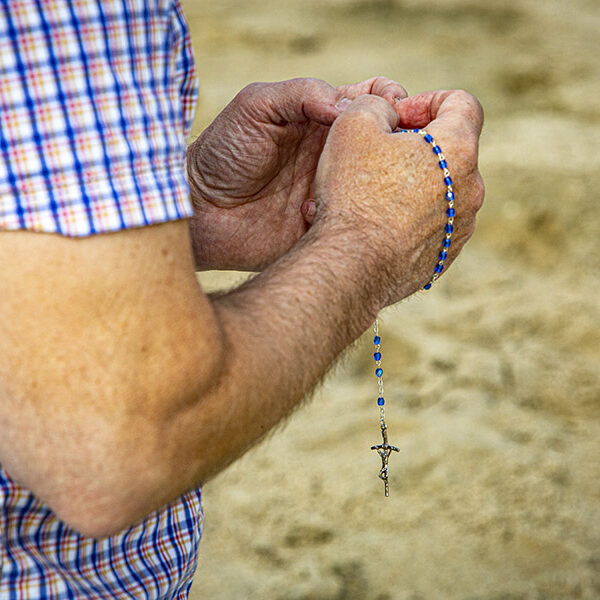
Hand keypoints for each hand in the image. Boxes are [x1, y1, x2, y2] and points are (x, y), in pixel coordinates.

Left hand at [186, 77, 407, 269]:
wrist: (201, 212)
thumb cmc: (223, 153)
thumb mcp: (257, 106)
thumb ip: (302, 94)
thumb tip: (351, 105)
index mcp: (322, 120)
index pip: (372, 102)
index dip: (393, 100)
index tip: (398, 109)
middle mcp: (335, 154)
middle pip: (384, 143)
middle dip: (400, 144)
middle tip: (400, 150)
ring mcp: (334, 190)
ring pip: (378, 184)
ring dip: (385, 183)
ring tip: (377, 184)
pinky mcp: (328, 224)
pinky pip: (358, 220)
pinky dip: (360, 216)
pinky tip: (342, 214)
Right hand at [313, 90, 484, 305]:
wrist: (352, 267)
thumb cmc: (353, 194)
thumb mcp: (352, 126)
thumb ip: (376, 104)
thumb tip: (387, 113)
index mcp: (458, 149)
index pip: (462, 104)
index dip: (427, 100)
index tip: (397, 117)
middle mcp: (471, 190)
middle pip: (450, 151)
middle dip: (416, 146)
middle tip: (377, 155)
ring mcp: (460, 228)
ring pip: (440, 191)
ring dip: (412, 184)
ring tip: (371, 194)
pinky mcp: (444, 257)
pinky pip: (431, 226)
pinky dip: (410, 218)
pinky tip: (377, 224)